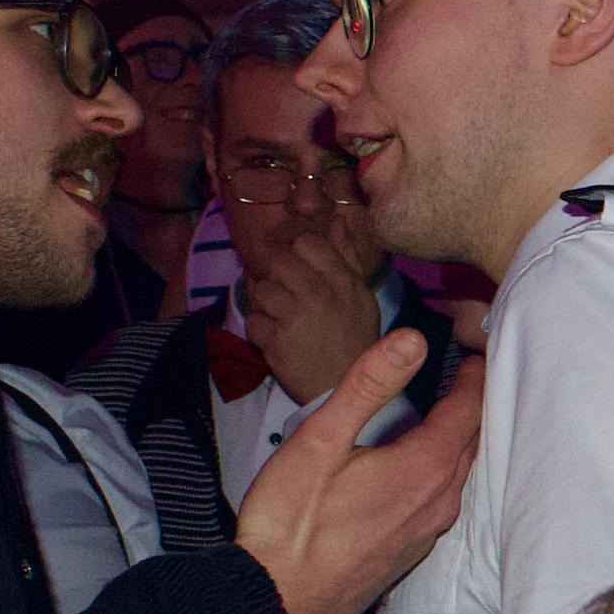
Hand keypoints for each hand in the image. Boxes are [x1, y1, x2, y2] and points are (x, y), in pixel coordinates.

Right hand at [233, 328, 480, 613]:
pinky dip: (442, 471)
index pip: (470, 409)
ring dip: (459, 439)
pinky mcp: (412, 552)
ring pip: (460, 474)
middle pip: (473, 441)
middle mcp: (439, 502)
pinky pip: (443, 501)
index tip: (469, 348)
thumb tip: (411, 340)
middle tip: (464, 370)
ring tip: (447, 409)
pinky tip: (419, 465)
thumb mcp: (320, 440)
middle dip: (472, 402)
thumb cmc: (290, 523)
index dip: (473, 375)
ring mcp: (428, 532)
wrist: (279, 603)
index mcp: (424, 468)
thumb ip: (368, 386)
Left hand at [242, 200, 388, 404]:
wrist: (343, 392)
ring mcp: (296, 318)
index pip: (306, 242)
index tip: (299, 272)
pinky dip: (260, 332)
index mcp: (343, 281)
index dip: (296, 254)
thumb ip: (346, 257)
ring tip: (281, 320)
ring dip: (266, 306)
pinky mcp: (276, 342)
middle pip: (277, 261)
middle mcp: (319, 294)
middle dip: (276, 278)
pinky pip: (253, 322)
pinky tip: (276, 340)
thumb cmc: (353, 342)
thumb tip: (337, 221)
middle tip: (284, 296)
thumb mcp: (360, 298)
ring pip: (261, 291)